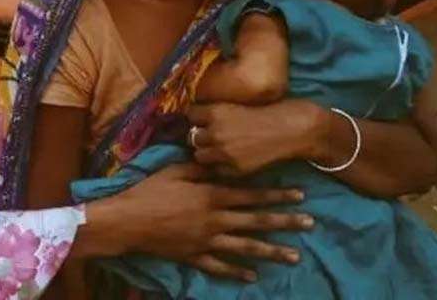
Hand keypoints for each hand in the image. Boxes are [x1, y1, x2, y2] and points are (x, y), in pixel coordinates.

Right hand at [82, 163, 312, 281]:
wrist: (127, 221)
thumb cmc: (149, 191)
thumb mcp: (175, 170)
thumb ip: (201, 167)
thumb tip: (220, 159)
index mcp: (211, 195)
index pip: (251, 195)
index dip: (277, 194)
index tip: (300, 195)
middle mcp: (215, 219)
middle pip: (256, 221)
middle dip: (285, 222)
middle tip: (310, 223)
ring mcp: (206, 241)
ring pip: (245, 247)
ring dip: (271, 251)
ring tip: (294, 255)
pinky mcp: (195, 257)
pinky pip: (220, 266)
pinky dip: (237, 272)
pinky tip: (254, 276)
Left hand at [187, 100, 326, 176]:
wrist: (289, 130)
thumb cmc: (266, 113)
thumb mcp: (236, 105)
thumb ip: (215, 113)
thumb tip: (194, 118)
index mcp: (216, 112)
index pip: (190, 114)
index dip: (195, 117)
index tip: (200, 119)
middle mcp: (216, 133)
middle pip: (191, 137)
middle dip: (199, 136)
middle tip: (209, 135)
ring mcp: (224, 153)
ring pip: (199, 155)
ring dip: (206, 152)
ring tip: (218, 148)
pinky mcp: (234, 169)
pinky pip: (215, 169)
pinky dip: (219, 165)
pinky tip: (229, 158)